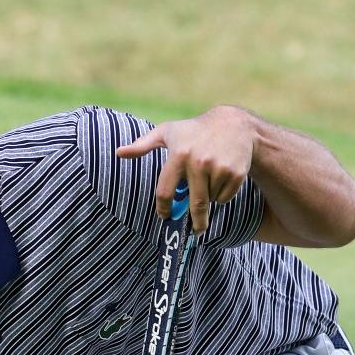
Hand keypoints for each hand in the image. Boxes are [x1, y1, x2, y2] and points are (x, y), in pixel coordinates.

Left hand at [117, 106, 254, 233]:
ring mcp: (218, 168)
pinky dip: (222, 195)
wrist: (234, 124)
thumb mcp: (168, 132)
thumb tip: (118, 153)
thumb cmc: (193, 130)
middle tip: (195, 231)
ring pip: (210, 200)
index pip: (165, 192)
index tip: (165, 216)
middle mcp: (198, 162)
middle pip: (195, 205)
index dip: (164, 209)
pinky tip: (222, 177)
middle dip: (196, 223)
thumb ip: (142, 145)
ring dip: (208, 199)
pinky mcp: (235, 173)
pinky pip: (225, 197)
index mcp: (178, 155)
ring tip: (209, 180)